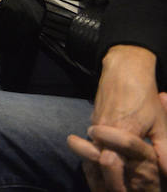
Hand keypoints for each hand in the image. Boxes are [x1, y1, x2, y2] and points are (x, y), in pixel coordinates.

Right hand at [73, 46, 166, 191]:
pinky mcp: (92, 122)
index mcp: (122, 132)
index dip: (115, 180)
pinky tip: (103, 165)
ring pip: (90, 154)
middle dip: (104, 180)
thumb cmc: (144, 97)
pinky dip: (94, 157)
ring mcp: (94, 126)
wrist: (123, 70)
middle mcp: (102, 131)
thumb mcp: (161, 124)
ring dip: (97, 170)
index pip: (110, 161)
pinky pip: (90, 144)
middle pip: (95, 162)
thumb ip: (164, 151)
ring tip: (106, 185)